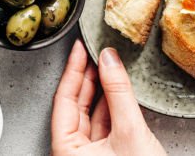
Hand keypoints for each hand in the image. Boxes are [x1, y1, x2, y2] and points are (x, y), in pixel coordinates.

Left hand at [51, 40, 164, 155]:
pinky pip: (105, 126)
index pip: (64, 100)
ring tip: (108, 64)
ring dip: (101, 91)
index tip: (80, 48)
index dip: (73, 70)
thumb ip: (118, 93)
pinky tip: (118, 90)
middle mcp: (73, 154)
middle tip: (96, 51)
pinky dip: (112, 107)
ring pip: (92, 116)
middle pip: (76, 106)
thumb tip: (109, 60)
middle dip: (87, 78)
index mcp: (66, 150)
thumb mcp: (130, 132)